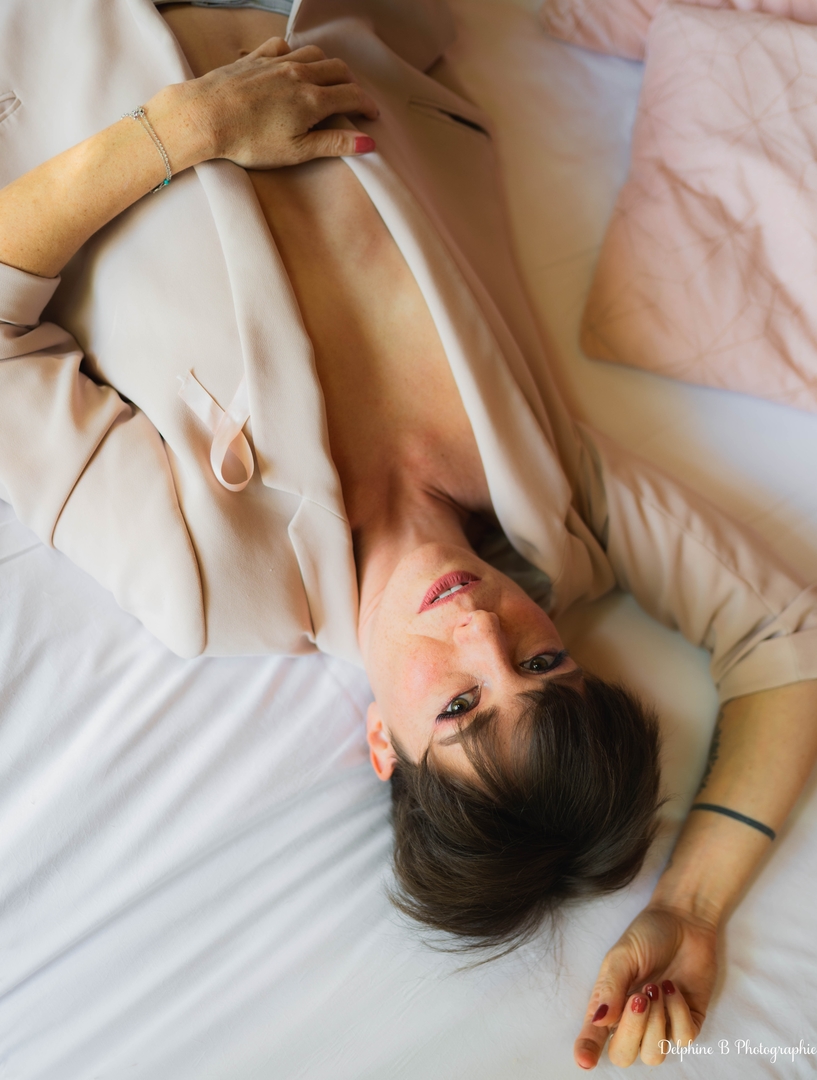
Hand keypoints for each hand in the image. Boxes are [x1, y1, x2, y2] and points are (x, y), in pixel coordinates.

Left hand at [182, 36, 379, 167]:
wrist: (205, 116)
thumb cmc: (248, 141)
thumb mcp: (297, 152)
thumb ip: (334, 143)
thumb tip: (368, 143)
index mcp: (313, 100)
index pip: (352, 96)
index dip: (366, 106)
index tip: (371, 115)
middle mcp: (299, 75)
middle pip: (337, 69)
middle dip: (351, 84)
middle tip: (353, 99)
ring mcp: (277, 62)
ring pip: (314, 54)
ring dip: (327, 66)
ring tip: (327, 80)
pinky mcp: (256, 58)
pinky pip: (283, 46)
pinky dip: (295, 54)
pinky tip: (292, 64)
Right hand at [574, 903, 718, 1068]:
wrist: (685, 921)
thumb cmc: (647, 935)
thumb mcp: (622, 955)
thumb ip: (610, 988)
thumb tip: (599, 1021)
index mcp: (609, 1005)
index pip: (594, 1037)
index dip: (586, 1051)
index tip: (585, 1061)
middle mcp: (633, 1021)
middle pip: (624, 1055)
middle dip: (632, 1031)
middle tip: (639, 997)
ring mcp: (661, 1024)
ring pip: (654, 1054)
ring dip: (656, 1022)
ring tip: (657, 987)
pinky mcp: (688, 1022)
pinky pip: (683, 1038)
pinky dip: (678, 1013)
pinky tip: (673, 988)